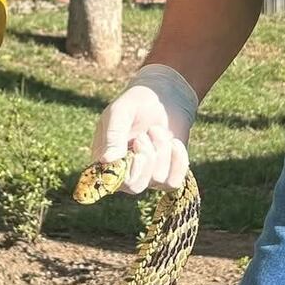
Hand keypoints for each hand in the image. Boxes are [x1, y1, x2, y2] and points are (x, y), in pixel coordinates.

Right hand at [90, 63, 198, 193]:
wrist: (165, 97)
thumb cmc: (137, 102)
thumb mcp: (121, 111)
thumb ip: (113, 134)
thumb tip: (106, 160)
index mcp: (106, 159)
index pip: (110, 181)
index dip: (125, 171)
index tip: (136, 151)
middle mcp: (125, 172)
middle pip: (134, 187)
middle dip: (146, 159)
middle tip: (143, 136)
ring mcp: (147, 176)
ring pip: (157, 179)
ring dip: (160, 149)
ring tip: (156, 130)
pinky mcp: (167, 175)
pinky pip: (174, 182)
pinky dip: (178, 160)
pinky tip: (174, 142)